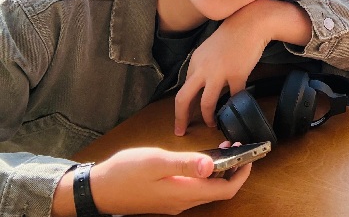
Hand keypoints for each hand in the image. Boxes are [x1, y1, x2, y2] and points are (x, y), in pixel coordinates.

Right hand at [53, 147, 250, 215]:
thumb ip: (185, 163)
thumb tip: (211, 164)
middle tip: (238, 148)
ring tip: (223, 148)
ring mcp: (174, 202)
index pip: (225, 190)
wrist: (97, 190)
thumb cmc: (124, 173)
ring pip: (206, 189)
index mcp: (184, 193)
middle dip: (234, 170)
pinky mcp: (166, 198)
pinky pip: (194, 189)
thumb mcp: (156, 161)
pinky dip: (204, 174)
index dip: (242, 174)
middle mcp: (182, 202)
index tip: (250, 155)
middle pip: (218, 191)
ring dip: (219, 171)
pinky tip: (200, 159)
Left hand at [174, 4, 271, 135]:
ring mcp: (219, 73)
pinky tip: (236, 109)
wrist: (250, 23)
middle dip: (180, 118)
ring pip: (207, 103)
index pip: (183, 89)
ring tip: (212, 125)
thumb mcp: (209, 50)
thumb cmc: (232, 35)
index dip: (181, 107)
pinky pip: (234, 97)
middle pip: (184, 98)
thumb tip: (201, 85)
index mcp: (195, 63)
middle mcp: (202, 69)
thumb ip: (203, 67)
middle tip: (180, 131)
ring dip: (208, 117)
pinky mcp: (237, 75)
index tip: (182, 118)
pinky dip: (235, 105)